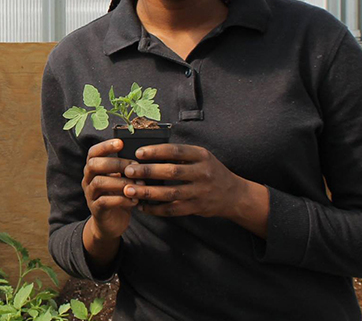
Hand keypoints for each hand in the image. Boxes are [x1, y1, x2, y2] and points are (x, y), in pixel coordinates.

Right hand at [82, 138, 140, 239]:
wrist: (111, 224)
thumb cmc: (119, 196)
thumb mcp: (121, 180)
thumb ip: (126, 169)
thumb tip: (145, 156)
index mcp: (94, 169)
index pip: (93, 152)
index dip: (105, 146)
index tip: (121, 143)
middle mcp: (88, 180)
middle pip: (94, 164)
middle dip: (115, 163)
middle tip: (134, 166)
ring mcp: (90, 195)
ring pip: (99, 182)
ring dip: (120, 182)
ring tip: (138, 185)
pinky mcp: (96, 210)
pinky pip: (105, 202)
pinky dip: (121, 199)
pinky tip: (134, 200)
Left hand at [122, 144, 268, 235]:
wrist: (233, 194)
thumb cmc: (210, 171)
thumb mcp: (201, 157)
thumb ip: (180, 155)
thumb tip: (148, 152)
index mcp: (202, 156)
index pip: (176, 151)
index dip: (156, 151)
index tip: (138, 153)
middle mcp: (203, 173)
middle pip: (171, 172)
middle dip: (147, 171)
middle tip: (129, 170)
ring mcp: (200, 192)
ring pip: (170, 193)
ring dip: (147, 192)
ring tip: (130, 190)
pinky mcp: (197, 208)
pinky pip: (173, 209)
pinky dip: (156, 209)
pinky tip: (142, 206)